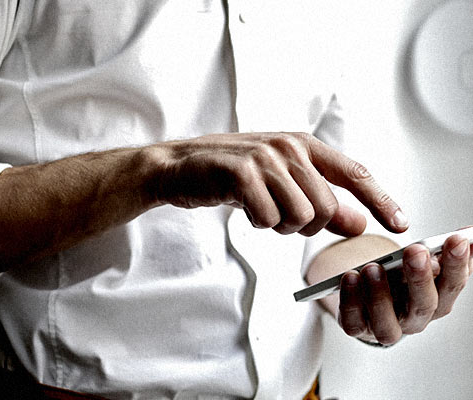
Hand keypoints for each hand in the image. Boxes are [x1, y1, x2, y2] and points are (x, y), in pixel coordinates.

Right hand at [153, 132, 407, 236]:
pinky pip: (269, 219)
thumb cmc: (234, 175)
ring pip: (300, 217)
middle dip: (307, 225)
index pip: (354, 174)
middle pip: (326, 208)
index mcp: (304, 144)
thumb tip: (360, 224)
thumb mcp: (282, 184)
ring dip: (280, 225)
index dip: (381, 200)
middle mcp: (289, 147)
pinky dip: (259, 223)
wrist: (181, 167)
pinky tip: (244, 207)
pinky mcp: (242, 174)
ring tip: (260, 208)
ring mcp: (265, 158)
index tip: (400, 224)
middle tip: (280, 214)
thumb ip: (323, 202)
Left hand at [338, 234, 471, 344]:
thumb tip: (464, 234)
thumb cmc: (396, 276)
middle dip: (421, 277)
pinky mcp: (358, 328)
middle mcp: (416, 318)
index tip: (457, 240)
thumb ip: (435, 250)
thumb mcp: (416, 261)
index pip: (453, 284)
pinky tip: (350, 277)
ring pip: (388, 323)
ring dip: (381, 295)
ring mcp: (387, 327)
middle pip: (425, 305)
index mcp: (437, 299)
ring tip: (373, 267)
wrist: (365, 293)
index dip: (457, 264)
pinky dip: (351, 301)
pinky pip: (354, 321)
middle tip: (416, 251)